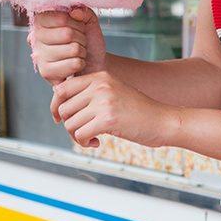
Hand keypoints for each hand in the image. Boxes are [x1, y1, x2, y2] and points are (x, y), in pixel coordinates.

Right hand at [30, 6, 106, 84]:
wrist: (94, 63)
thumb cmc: (88, 42)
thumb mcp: (88, 21)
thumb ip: (83, 11)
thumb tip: (74, 12)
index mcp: (41, 21)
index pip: (62, 18)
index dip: (77, 23)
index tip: (78, 28)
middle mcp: (36, 38)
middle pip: (67, 34)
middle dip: (81, 38)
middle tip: (79, 42)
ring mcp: (39, 56)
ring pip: (72, 49)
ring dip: (82, 51)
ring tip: (77, 53)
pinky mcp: (46, 72)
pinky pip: (74, 64)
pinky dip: (81, 63)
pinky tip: (75, 64)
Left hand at [50, 70, 177, 149]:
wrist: (164, 121)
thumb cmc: (139, 112)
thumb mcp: (114, 93)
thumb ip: (90, 94)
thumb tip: (60, 107)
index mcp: (100, 76)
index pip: (62, 89)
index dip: (56, 106)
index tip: (60, 119)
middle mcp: (100, 86)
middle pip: (64, 108)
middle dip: (69, 125)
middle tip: (82, 133)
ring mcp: (104, 102)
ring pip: (70, 123)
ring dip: (77, 136)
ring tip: (91, 138)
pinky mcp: (107, 120)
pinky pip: (80, 134)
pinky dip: (85, 143)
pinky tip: (97, 143)